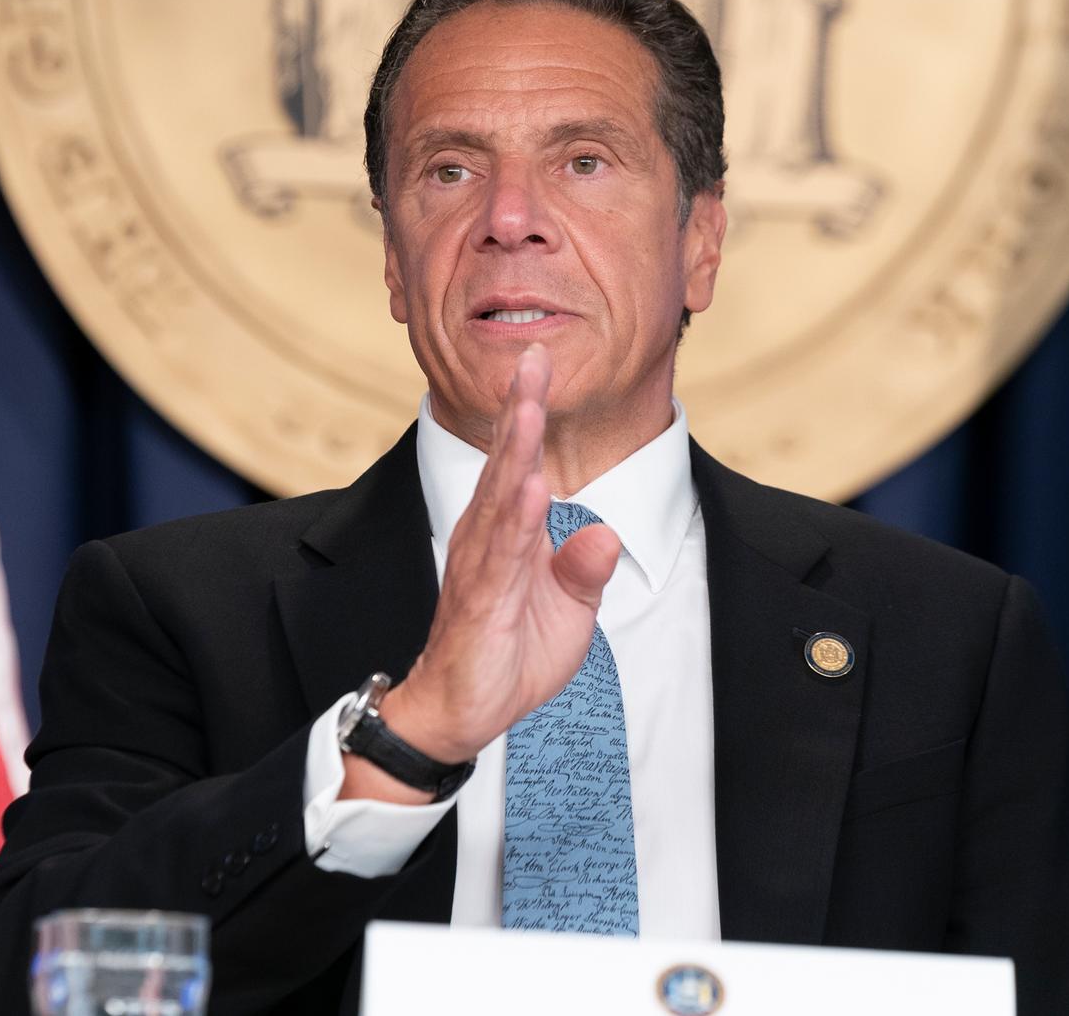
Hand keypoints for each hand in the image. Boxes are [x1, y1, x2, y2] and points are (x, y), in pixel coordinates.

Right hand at [340, 345, 619, 802]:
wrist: (463, 712)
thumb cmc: (510, 653)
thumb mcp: (568, 611)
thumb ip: (584, 569)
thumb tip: (606, 533)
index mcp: (508, 533)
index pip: (521, 464)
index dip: (530, 413)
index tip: (540, 361)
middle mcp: (487, 539)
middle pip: (507, 465)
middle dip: (520, 409)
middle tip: (532, 356)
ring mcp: (481, 569)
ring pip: (501, 500)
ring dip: (516, 452)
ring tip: (530, 406)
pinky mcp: (480, 605)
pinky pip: (500, 558)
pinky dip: (517, 522)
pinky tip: (531, 489)